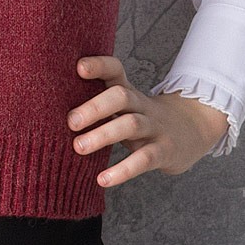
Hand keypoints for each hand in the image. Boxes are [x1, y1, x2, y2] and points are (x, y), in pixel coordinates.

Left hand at [68, 55, 230, 187]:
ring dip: (103, 135)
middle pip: (121, 96)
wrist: (193, 130)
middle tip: (70, 121)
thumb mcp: (126, 106)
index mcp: (129, 92)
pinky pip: (144, 159)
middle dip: (95, 106)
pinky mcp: (164, 151)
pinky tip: (103, 179)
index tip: (78, 67)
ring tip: (78, 147)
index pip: (116, 69)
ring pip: (131, 125)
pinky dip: (123, 170)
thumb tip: (50, 108)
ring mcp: (155, 128)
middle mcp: (142, 105)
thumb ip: (98, 103)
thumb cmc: (144, 119)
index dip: (99, 65)